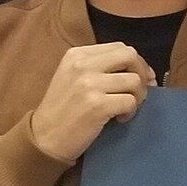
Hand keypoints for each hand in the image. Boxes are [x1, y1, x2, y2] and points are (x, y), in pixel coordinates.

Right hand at [30, 43, 156, 161]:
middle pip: (130, 56)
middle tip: (140, 91)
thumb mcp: (72, 76)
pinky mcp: (97, 105)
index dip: (136, 62)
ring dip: (137, 96)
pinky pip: (130, 102)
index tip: (141, 77)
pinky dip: (130, 112)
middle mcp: (82, 64)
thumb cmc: (62, 109)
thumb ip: (99, 66)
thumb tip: (139, 68)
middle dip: (142, 73)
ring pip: (134, 81)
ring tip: (125, 108)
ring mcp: (90, 84)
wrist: (44, 138)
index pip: (119, 47)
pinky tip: (120, 119)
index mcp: (77, 54)